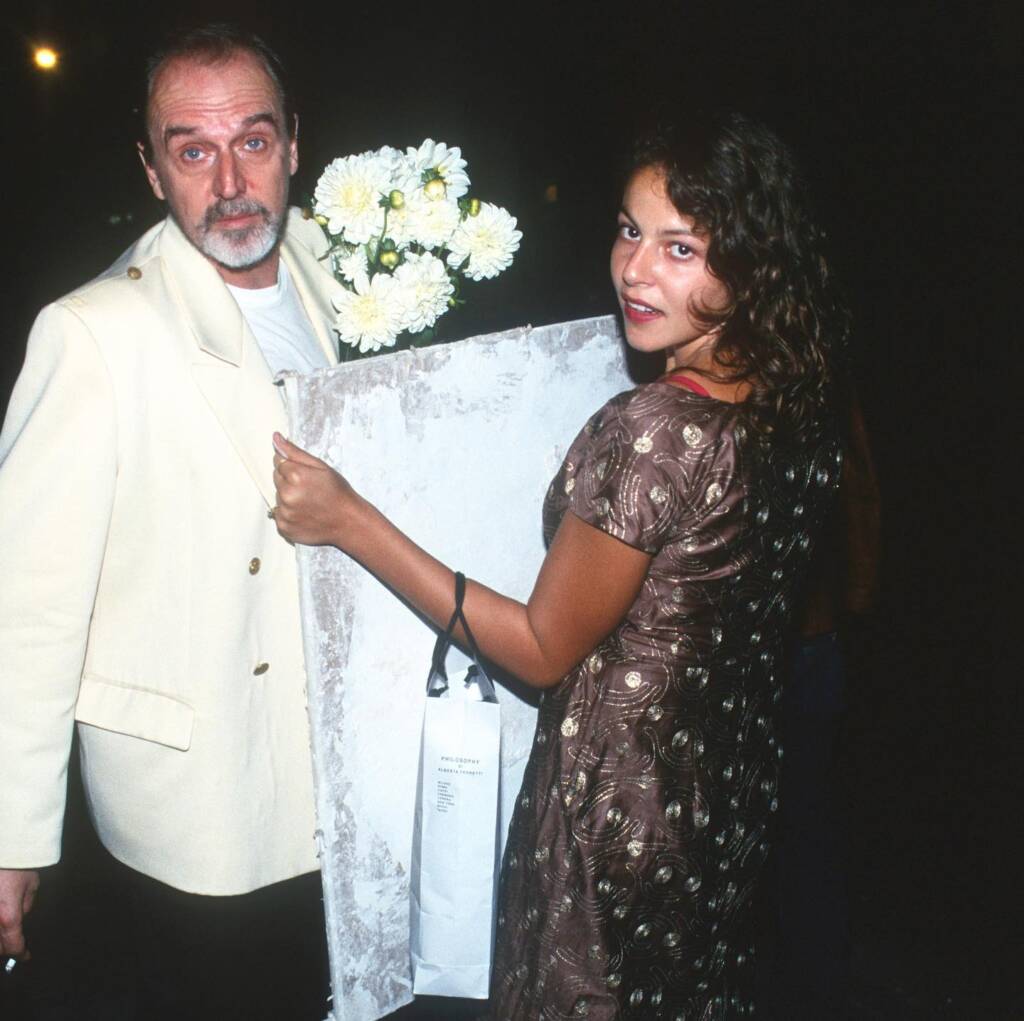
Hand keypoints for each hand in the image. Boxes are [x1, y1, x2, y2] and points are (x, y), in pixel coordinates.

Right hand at [0, 868, 38, 959]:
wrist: (4, 847)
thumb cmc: (18, 863)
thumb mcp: (31, 884)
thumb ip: (26, 904)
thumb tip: (21, 917)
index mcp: (8, 916)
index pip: (13, 945)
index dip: (20, 953)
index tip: (25, 956)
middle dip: (5, 949)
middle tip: (13, 946)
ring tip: (4, 936)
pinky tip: (0, 923)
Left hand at [272, 433, 362, 548]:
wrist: (349, 522)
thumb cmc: (338, 493)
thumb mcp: (321, 467)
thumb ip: (295, 452)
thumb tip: (275, 438)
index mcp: (296, 476)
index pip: (279, 462)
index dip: (293, 467)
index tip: (307, 476)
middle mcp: (287, 495)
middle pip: (276, 479)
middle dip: (289, 481)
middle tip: (310, 489)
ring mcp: (285, 513)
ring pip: (277, 497)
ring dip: (288, 498)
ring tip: (309, 503)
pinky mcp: (284, 527)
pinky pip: (278, 515)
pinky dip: (288, 514)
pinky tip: (304, 514)